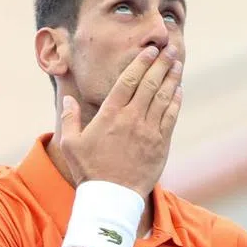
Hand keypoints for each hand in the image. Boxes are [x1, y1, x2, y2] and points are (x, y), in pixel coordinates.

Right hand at [59, 45, 183, 195]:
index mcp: (110, 115)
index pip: (128, 81)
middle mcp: (131, 119)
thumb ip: (70, 118)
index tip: (150, 50)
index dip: (141, 62)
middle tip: (170, 49)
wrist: (111, 197)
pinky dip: (175, 101)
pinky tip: (179, 90)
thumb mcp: (70, 144)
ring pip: (163, 98)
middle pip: (150, 84)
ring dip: (172, 78)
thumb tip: (68, 98)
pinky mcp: (160, 145)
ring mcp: (148, 131)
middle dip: (161, 64)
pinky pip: (171, 117)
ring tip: (177, 63)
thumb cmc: (89, 171)